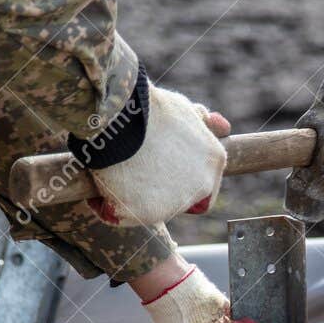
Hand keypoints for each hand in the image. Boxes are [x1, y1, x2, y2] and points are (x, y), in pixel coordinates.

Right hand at [87, 87, 229, 225]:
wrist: (120, 113)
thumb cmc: (147, 108)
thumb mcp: (183, 109)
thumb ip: (201, 122)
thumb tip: (224, 128)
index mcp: (213, 161)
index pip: (203, 187)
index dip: (179, 180)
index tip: (158, 168)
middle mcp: (200, 186)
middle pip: (175, 201)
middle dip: (154, 189)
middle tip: (132, 165)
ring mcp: (175, 204)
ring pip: (146, 209)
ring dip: (130, 196)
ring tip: (114, 168)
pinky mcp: (146, 214)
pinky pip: (117, 214)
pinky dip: (104, 202)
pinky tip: (99, 178)